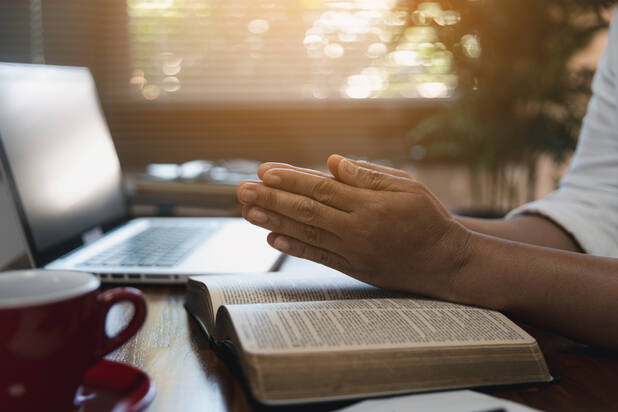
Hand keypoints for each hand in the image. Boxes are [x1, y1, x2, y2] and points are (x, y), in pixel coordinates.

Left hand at [237, 155, 471, 297]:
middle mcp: (356, 229)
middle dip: (271, 199)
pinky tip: (272, 238)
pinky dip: (293, 247)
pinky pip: (317, 257)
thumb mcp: (408, 186)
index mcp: (369, 205)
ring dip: (273, 222)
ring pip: (305, 233)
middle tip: (242, 189)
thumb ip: (369, 175)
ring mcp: (352, 251)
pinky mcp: (352, 268)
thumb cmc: (428, 219)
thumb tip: (333, 163)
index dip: (291, 179)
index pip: (321, 188)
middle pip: (306, 210)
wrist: (445, 262)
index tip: (265, 171)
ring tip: (247, 211)